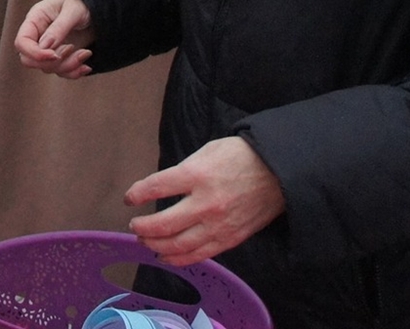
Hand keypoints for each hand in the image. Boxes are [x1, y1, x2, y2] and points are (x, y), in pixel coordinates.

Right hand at [15, 0, 93, 77]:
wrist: (96, 8)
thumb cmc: (81, 2)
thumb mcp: (72, 10)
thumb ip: (58, 27)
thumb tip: (45, 46)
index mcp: (35, 20)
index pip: (22, 42)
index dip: (34, 53)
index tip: (54, 55)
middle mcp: (38, 36)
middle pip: (29, 60)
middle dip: (51, 62)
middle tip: (71, 48)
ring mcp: (48, 49)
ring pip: (47, 69)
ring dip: (68, 66)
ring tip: (86, 52)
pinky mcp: (61, 57)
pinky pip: (61, 72)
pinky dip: (74, 72)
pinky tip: (86, 66)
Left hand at [125, 137, 285, 264]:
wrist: (279, 172)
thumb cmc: (240, 157)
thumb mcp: (207, 151)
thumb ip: (183, 171)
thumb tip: (160, 189)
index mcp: (197, 175)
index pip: (156, 188)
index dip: (137, 194)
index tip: (130, 199)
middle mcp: (205, 203)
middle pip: (163, 224)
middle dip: (143, 228)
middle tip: (134, 226)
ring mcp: (218, 225)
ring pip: (178, 245)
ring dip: (156, 246)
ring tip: (145, 241)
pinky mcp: (230, 239)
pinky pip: (199, 255)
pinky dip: (179, 259)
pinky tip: (166, 256)